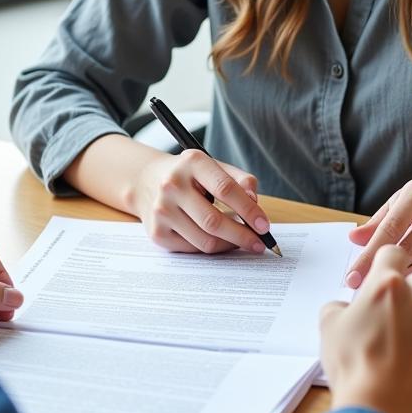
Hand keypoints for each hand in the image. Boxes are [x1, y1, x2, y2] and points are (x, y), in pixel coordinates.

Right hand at [132, 148, 268, 253]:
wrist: (147, 181)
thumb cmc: (190, 176)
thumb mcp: (214, 166)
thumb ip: (239, 180)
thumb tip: (254, 202)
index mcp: (191, 162)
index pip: (225, 189)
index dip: (249, 209)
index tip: (264, 225)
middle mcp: (172, 185)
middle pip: (214, 221)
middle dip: (242, 236)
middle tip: (259, 243)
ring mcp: (162, 210)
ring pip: (205, 241)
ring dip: (229, 245)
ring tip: (240, 241)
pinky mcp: (157, 232)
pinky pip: (193, 249)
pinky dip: (211, 249)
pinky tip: (219, 241)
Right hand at [320, 245, 411, 412]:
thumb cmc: (354, 370)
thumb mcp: (330, 328)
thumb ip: (340, 307)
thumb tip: (347, 309)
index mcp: (389, 284)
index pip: (393, 252)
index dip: (386, 265)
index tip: (383, 278)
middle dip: (408, 296)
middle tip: (392, 322)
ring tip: (407, 352)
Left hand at [346, 179, 411, 288]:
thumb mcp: (400, 205)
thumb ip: (377, 222)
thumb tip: (354, 238)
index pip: (390, 228)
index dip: (369, 254)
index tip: (352, 275)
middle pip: (407, 249)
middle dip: (382, 271)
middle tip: (360, 288)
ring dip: (403, 281)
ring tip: (383, 292)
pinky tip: (410, 291)